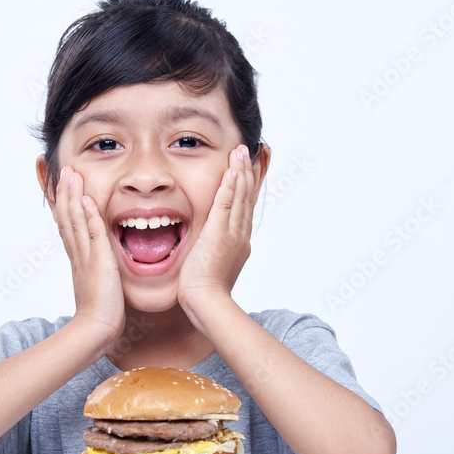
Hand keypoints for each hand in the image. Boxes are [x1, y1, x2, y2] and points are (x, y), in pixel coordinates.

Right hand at [52, 166, 125, 344]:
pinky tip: (86, 197)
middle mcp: (77, 254)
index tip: (61, 188)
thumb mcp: (97, 287)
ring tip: (71, 174)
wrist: (95, 330)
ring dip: (72, 195)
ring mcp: (85, 256)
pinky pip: (91, 232)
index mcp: (78, 259)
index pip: (67, 226)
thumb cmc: (100, 315)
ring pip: (74, 220)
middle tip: (63, 171)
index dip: (63, 206)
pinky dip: (88, 214)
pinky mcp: (98, 261)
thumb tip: (101, 269)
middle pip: (65, 217)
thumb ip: (98, 273)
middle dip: (64, 193)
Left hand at [177, 144, 257, 317]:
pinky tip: (232, 169)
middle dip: (248, 172)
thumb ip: (212, 251)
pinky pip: (226, 204)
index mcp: (239, 242)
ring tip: (241, 150)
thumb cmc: (204, 292)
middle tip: (249, 150)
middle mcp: (240, 235)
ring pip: (240, 196)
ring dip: (240, 171)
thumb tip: (208, 246)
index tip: (249, 168)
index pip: (245, 207)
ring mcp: (232, 234)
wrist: (207, 303)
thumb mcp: (212, 266)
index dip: (248, 186)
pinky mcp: (219, 234)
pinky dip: (230, 186)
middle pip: (247, 197)